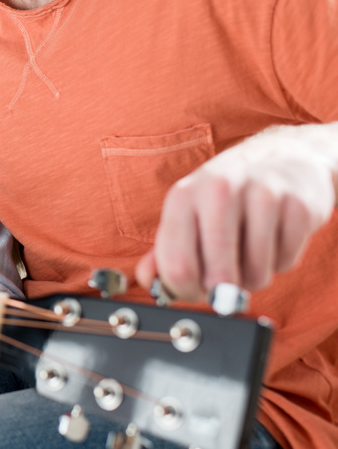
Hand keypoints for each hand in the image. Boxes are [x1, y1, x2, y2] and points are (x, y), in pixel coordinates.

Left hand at [136, 129, 335, 301]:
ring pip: (256, 275)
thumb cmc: (226, 195)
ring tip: (251, 250)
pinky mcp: (298, 206)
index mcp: (183, 197)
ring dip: (254, 276)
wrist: (284, 156)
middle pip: (217, 276)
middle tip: (226, 278)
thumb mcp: (187, 213)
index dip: (187, 292)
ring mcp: (262, 195)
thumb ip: (164, 251)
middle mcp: (218, 190)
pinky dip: (281, 261)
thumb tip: (149, 280)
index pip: (177, 265)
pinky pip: (286, 263)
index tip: (197, 291)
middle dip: (222, 290)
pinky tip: (274, 236)